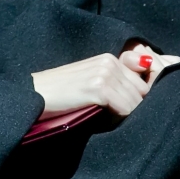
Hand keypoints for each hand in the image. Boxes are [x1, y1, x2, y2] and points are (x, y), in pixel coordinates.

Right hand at [31, 46, 178, 118]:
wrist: (34, 95)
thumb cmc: (61, 93)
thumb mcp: (92, 82)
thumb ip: (117, 83)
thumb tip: (145, 90)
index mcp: (110, 58)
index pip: (144, 80)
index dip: (141, 99)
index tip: (130, 110)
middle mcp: (110, 61)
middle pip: (144, 92)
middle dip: (135, 108)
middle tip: (115, 117)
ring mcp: (105, 73)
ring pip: (136, 102)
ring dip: (127, 115)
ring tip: (107, 119)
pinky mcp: (98, 88)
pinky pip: (125, 109)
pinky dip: (119, 119)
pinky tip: (103, 120)